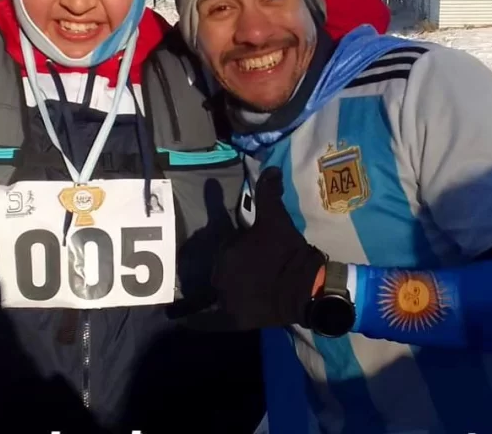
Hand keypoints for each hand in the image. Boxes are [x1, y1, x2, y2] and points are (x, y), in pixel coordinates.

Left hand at [211, 166, 325, 329]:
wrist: (306, 288)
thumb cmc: (287, 251)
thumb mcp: (276, 218)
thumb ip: (268, 192)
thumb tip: (271, 168)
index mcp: (226, 250)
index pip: (226, 245)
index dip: (240, 244)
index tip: (253, 247)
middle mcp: (219, 275)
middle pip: (222, 267)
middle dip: (235, 264)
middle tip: (257, 265)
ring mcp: (225, 300)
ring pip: (221, 289)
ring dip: (229, 286)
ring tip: (249, 285)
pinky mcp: (234, 320)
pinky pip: (211, 320)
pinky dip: (198, 321)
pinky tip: (185, 323)